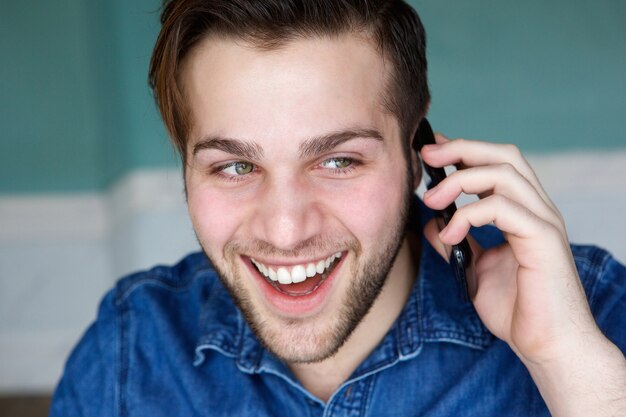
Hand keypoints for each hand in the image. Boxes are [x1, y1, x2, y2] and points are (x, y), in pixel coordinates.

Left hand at [420, 134, 602, 364]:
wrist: (545, 345)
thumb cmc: (517, 309)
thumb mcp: (474, 268)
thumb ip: (457, 241)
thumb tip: (433, 222)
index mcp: (524, 212)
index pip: (496, 164)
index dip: (463, 150)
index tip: (429, 150)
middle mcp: (537, 209)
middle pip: (503, 156)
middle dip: (461, 149)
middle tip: (425, 155)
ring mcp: (543, 221)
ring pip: (503, 173)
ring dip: (459, 180)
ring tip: (431, 199)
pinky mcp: (543, 238)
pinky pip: (502, 208)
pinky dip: (468, 215)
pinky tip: (450, 234)